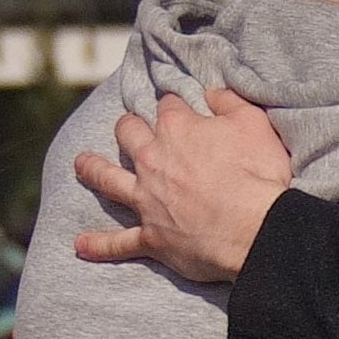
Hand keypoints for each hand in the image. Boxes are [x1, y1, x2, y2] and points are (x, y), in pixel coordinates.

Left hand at [74, 87, 294, 282]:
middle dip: (128, 128)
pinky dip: (99, 246)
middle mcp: (153, 160)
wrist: (256, 230)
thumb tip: (212, 92)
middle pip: (129, 134)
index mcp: (178, 130)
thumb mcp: (255, 124)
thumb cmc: (258, 176)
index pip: (168, 107)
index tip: (180, 109)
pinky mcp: (152, 236)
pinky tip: (80, 247)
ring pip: (108, 179)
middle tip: (129, 128)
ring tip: (81, 164)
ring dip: (93, 169)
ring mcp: (147, 200)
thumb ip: (229, 101)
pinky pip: (119, 242)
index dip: (175, 107)